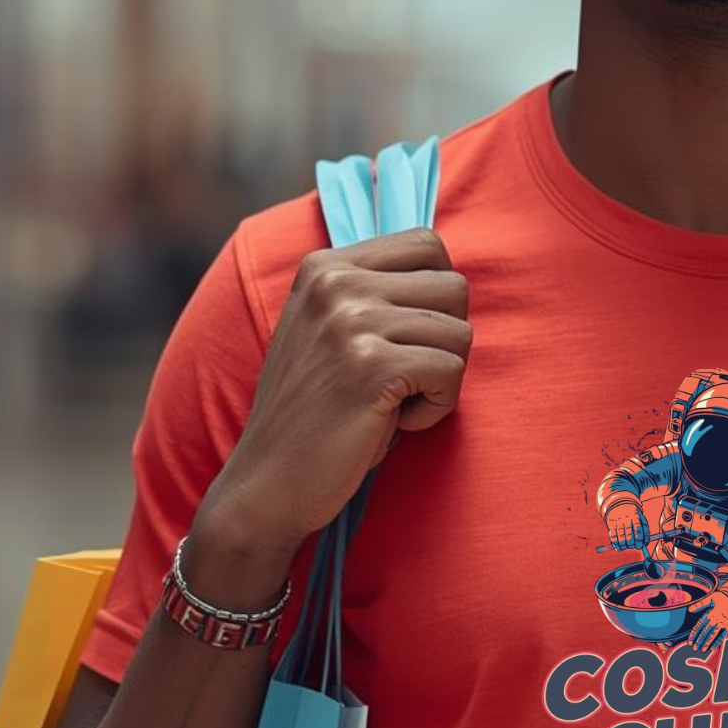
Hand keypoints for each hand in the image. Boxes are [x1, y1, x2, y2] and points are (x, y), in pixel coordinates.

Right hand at [207, 225, 471, 552]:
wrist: (267, 482)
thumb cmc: (316, 413)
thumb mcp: (331, 331)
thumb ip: (375, 293)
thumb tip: (449, 274)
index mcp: (325, 265)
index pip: (427, 244)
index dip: (435, 299)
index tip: (404, 340)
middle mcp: (335, 282)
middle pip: (453, 286)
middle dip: (444, 340)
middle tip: (402, 377)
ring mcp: (351, 321)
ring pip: (460, 332)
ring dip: (440, 379)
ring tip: (392, 402)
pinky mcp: (371, 366)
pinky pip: (451, 371)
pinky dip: (435, 408)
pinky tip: (394, 422)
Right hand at [604, 503, 648, 554]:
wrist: (619, 502)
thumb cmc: (633, 514)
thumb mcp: (641, 518)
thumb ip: (645, 530)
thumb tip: (646, 544)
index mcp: (635, 516)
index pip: (638, 529)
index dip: (639, 540)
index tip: (640, 546)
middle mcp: (626, 518)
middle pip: (628, 534)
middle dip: (631, 543)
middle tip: (633, 546)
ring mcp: (617, 521)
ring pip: (620, 536)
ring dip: (623, 545)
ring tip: (626, 547)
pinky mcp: (611, 523)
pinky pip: (612, 535)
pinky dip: (615, 544)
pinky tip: (619, 548)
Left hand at [687, 587, 727, 656]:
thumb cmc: (720, 598)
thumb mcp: (709, 598)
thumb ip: (699, 604)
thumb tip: (689, 609)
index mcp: (709, 614)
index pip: (699, 626)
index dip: (694, 634)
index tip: (689, 641)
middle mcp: (715, 620)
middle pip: (705, 632)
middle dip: (699, 641)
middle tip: (694, 648)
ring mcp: (722, 624)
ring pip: (713, 635)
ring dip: (707, 643)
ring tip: (702, 650)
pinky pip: (722, 635)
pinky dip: (718, 642)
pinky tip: (713, 648)